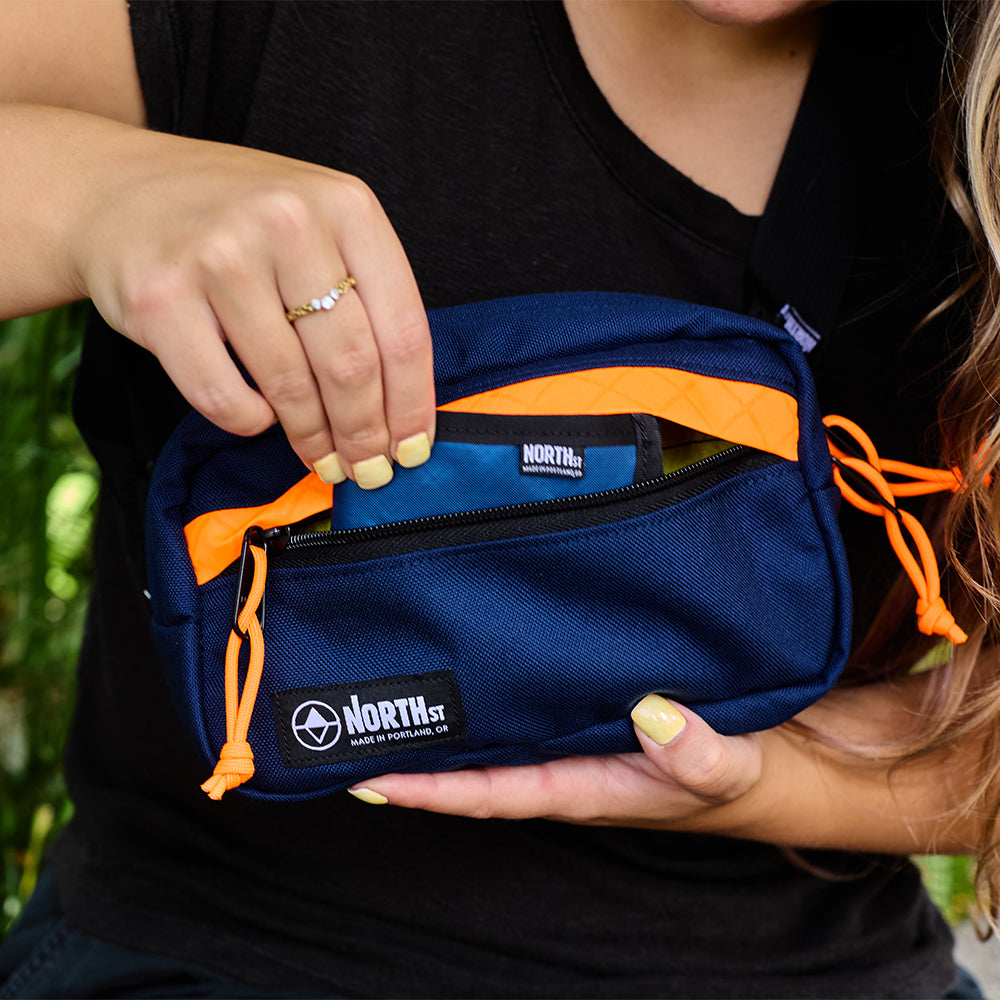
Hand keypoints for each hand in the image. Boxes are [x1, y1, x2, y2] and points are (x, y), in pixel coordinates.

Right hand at [68, 125, 434, 485]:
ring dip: (314, 438)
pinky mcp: (161, 298)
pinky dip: (251, 422)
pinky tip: (261, 417)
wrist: (119, 190)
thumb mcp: (321, 228)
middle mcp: (286, 221)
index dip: (413, 404)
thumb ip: (364, 296)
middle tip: (369, 469)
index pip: (402, 330)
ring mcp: (219, 256)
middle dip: (366, 435)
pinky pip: (225, 397)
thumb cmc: (240, 224)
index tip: (414, 449)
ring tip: (324, 459)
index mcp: (345, 206)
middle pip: (351, 365)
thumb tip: (401, 408)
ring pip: (290, 386)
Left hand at [347, 696, 762, 827]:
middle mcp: (578, 760)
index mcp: (593, 788)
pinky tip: (491, 640)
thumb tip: (649, 712)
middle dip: (423, 748)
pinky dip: (511, 674)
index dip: (431, 788)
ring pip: (508, 723)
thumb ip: (697, 753)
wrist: (801, 758)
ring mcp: (589, 730)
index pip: (496, 792)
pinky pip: (545, 690)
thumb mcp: (735, 771)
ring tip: (401, 673)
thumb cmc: (761, 779)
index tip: (369, 775)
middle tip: (359, 713)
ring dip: (458, 710)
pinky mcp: (609, 697)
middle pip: (483, 760)